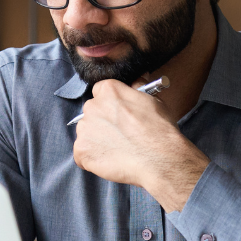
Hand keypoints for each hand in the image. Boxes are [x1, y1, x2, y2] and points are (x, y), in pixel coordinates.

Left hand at [72, 79, 209, 211]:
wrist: (158, 160)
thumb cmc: (159, 131)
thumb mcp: (153, 100)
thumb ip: (138, 88)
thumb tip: (138, 79)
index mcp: (109, 90)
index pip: (100, 91)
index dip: (110, 103)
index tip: (118, 113)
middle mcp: (92, 106)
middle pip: (91, 112)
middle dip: (102, 121)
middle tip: (120, 134)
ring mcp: (85, 129)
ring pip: (86, 133)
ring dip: (97, 140)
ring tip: (117, 149)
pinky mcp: (81, 150)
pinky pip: (82, 154)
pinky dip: (92, 159)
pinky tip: (110, 161)